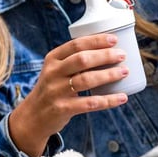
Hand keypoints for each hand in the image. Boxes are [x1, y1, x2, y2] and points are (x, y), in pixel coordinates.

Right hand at [8, 34, 128, 156]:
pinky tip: (122, 97)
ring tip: (124, 72)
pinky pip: (89, 103)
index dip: (96, 41)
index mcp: (53, 59)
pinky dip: (108, 100)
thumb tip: (108, 51)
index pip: (76, 45)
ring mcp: (56, 91)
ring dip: (108, 75)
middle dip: (104, 56)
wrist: (33, 116)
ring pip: (86, 80)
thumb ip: (74, 61)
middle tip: (122, 55)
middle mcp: (53, 73)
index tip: (113, 40)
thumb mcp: (56, 70)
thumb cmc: (52, 89)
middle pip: (82, 60)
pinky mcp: (62, 108)